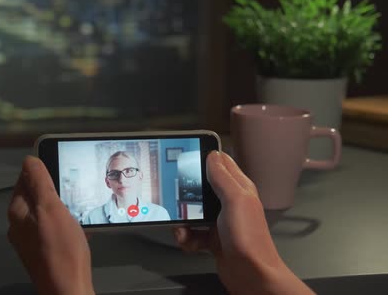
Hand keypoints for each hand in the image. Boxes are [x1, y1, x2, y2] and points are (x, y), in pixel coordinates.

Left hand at [7, 156, 93, 294]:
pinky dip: (66, 223)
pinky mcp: (44, 250)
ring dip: (62, 207)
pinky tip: (78, 228)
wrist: (67, 289)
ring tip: (77, 209)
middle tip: (72, 189)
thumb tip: (30, 160)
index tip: (60, 165)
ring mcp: (32, 239)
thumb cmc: (60, 254)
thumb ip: (39, 182)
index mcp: (18, 212)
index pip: (24, 178)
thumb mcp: (51, 209)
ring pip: (47, 212)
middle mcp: (21, 225)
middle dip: (55, 189)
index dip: (42, 169)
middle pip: (36, 195)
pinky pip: (54, 228)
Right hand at [174, 151, 313, 294]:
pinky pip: (191, 232)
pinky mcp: (211, 238)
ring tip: (183, 228)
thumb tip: (212, 155)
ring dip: (182, 221)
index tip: (185, 160)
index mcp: (238, 188)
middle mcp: (228, 202)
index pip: (220, 164)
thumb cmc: (249, 240)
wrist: (251, 275)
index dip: (203, 159)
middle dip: (184, 197)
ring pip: (191, 212)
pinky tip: (189, 242)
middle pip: (199, 190)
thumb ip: (223, 177)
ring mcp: (219, 221)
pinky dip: (186, 238)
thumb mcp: (235, 201)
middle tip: (179, 203)